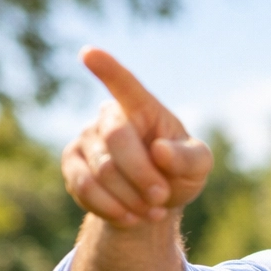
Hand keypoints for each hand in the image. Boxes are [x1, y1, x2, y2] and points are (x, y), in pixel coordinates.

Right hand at [61, 47, 212, 227]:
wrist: (152, 202)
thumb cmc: (178, 172)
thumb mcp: (198, 166)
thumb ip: (189, 158)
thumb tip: (160, 151)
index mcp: (143, 107)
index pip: (125, 84)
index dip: (107, 69)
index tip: (89, 53)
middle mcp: (109, 117)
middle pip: (117, 139)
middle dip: (143, 174)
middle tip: (162, 197)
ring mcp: (86, 139)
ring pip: (102, 170)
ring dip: (131, 197)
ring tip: (152, 209)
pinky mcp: (71, 164)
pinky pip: (84, 188)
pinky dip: (111, 208)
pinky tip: (130, 216)